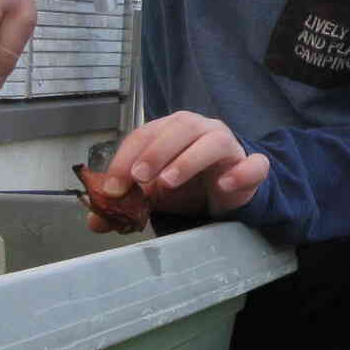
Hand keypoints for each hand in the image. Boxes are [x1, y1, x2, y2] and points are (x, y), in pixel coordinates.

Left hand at [90, 111, 270, 226]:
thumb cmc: (188, 182)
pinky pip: (255, 164)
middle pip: (180, 127)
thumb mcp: (151, 194)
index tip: (113, 186)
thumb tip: (95, 222)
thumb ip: (125, 204)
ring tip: (168, 183)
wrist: (228, 189)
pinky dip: (241, 172)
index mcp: (172, 129)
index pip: (145, 133)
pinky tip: (223, 185)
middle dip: (155, 152)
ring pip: (213, 141)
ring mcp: (229, 145)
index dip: (126, 158)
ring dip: (188, 159)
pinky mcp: (252, 166)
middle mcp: (201, 129)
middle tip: (138, 178)